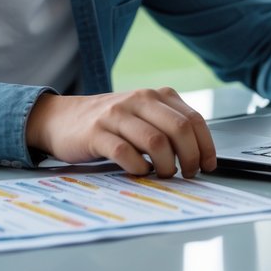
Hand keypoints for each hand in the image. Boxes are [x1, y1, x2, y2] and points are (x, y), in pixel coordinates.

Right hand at [25, 88, 216, 177]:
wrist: (62, 119)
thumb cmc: (109, 124)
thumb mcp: (142, 115)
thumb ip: (167, 127)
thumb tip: (200, 155)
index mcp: (155, 96)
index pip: (193, 119)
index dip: (206, 146)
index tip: (208, 165)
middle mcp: (138, 100)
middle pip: (179, 129)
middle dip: (190, 158)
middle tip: (188, 174)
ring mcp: (116, 115)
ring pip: (156, 142)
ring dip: (166, 166)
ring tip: (162, 174)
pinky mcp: (96, 133)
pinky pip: (125, 153)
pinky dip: (138, 168)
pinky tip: (139, 172)